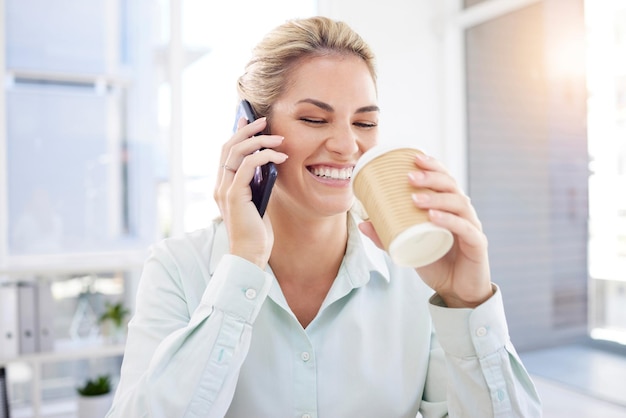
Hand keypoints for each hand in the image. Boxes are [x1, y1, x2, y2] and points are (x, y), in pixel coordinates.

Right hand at [213, 116, 287, 267]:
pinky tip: (280, 156)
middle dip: (246, 130)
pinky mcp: (234, 195)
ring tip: (278, 137)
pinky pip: (246, 166)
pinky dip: (263, 156)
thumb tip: (267, 162)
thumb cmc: (256, 232)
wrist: (251, 254)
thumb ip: (256, 183)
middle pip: (228, 147)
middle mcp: (219, 185)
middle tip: (264, 120)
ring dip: (259, 140)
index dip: (237, 133)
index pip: (226, 152)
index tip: (247, 119)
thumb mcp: (257, 201)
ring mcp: (224, 190)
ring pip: (236, 152)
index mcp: (223, 185)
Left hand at [358, 153, 492, 307]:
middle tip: (409, 177)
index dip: (433, 166)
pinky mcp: (477, 244)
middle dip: (431, 177)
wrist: (457, 291)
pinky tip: (433, 217)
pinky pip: (464, 228)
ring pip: (459, 204)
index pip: (444, 179)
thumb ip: (387, 236)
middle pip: (452, 186)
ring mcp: (472, 227)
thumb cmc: (436, 263)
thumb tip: (362, 222)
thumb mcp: (408, 247)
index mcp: (449, 207)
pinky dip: (449, 220)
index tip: (413, 157)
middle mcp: (463, 212)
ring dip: (437, 198)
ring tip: (415, 198)